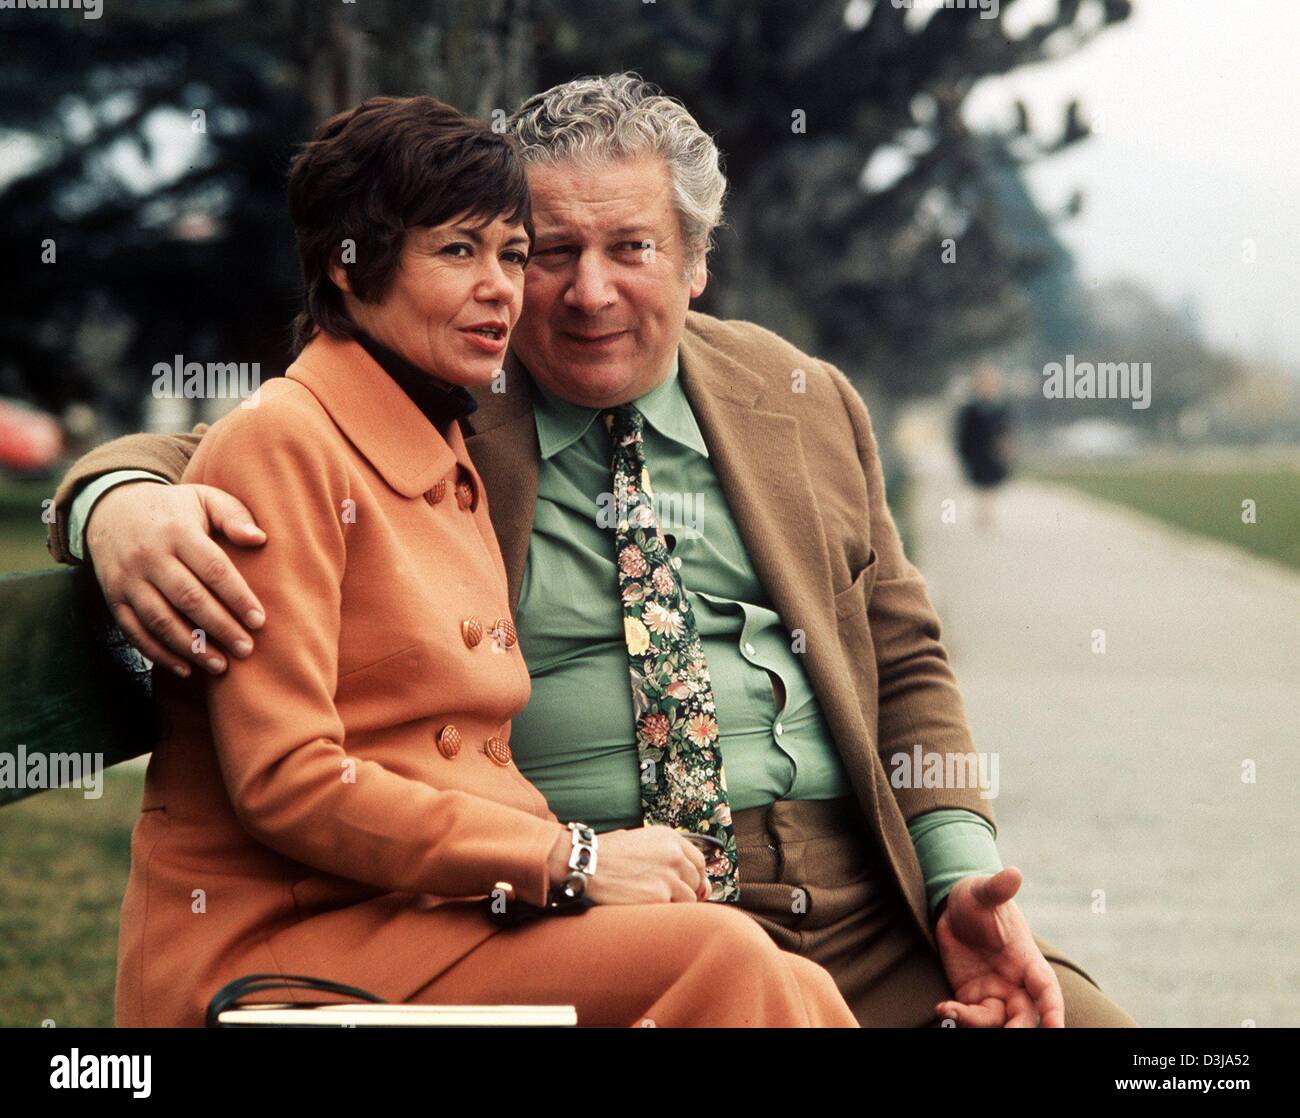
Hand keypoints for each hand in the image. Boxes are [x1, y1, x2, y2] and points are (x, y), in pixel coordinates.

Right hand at [85, 481, 267, 677]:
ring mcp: (128, 579)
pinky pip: (134, 631)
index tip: (259, 620)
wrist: (110, 509)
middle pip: (188, 598)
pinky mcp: (113, 597)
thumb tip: (259, 539)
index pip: (213, 569)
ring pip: (160, 620)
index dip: (237, 597)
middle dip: (220, 628)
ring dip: (191, 647)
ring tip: (221, 666)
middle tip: (246, 649)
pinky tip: (185, 668)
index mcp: (178, 531)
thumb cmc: (173, 509)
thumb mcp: (204, 498)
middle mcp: (150, 556)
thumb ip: (234, 515)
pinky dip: (158, 654)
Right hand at [546, 825, 708, 904]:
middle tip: (670, 899)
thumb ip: (664, 854)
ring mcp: (669, 876)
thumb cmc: (606, 854)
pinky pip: (674, 912)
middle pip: (696, 881)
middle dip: (686, 892)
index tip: (691, 886)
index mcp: (670, 838)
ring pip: (689, 900)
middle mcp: (674, 854)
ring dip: (676, 905)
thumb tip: (690, 878)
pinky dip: (664, 914)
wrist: (587, 864)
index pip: (698, 861)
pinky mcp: (660, 897)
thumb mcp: (638, 841)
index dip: (695, 877)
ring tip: (654, 904)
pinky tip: (648, 910)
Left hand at [932, 867, 1064, 1027]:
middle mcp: (1015, 981)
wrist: (953, 908)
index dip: (1054, 1008)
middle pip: (1026, 1015)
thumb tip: (1013, 873)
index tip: (1057, 1027)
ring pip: (996, 1021)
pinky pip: (970, 1016)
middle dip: (1019, 1028)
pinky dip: (958, 1016)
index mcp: (1027, 959)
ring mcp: (994, 992)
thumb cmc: (977, 897)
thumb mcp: (984, 891)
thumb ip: (997, 888)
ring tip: (951, 1010)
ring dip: (977, 1023)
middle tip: (1007, 1033)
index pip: (1046, 988)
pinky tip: (943, 1008)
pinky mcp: (971, 997)